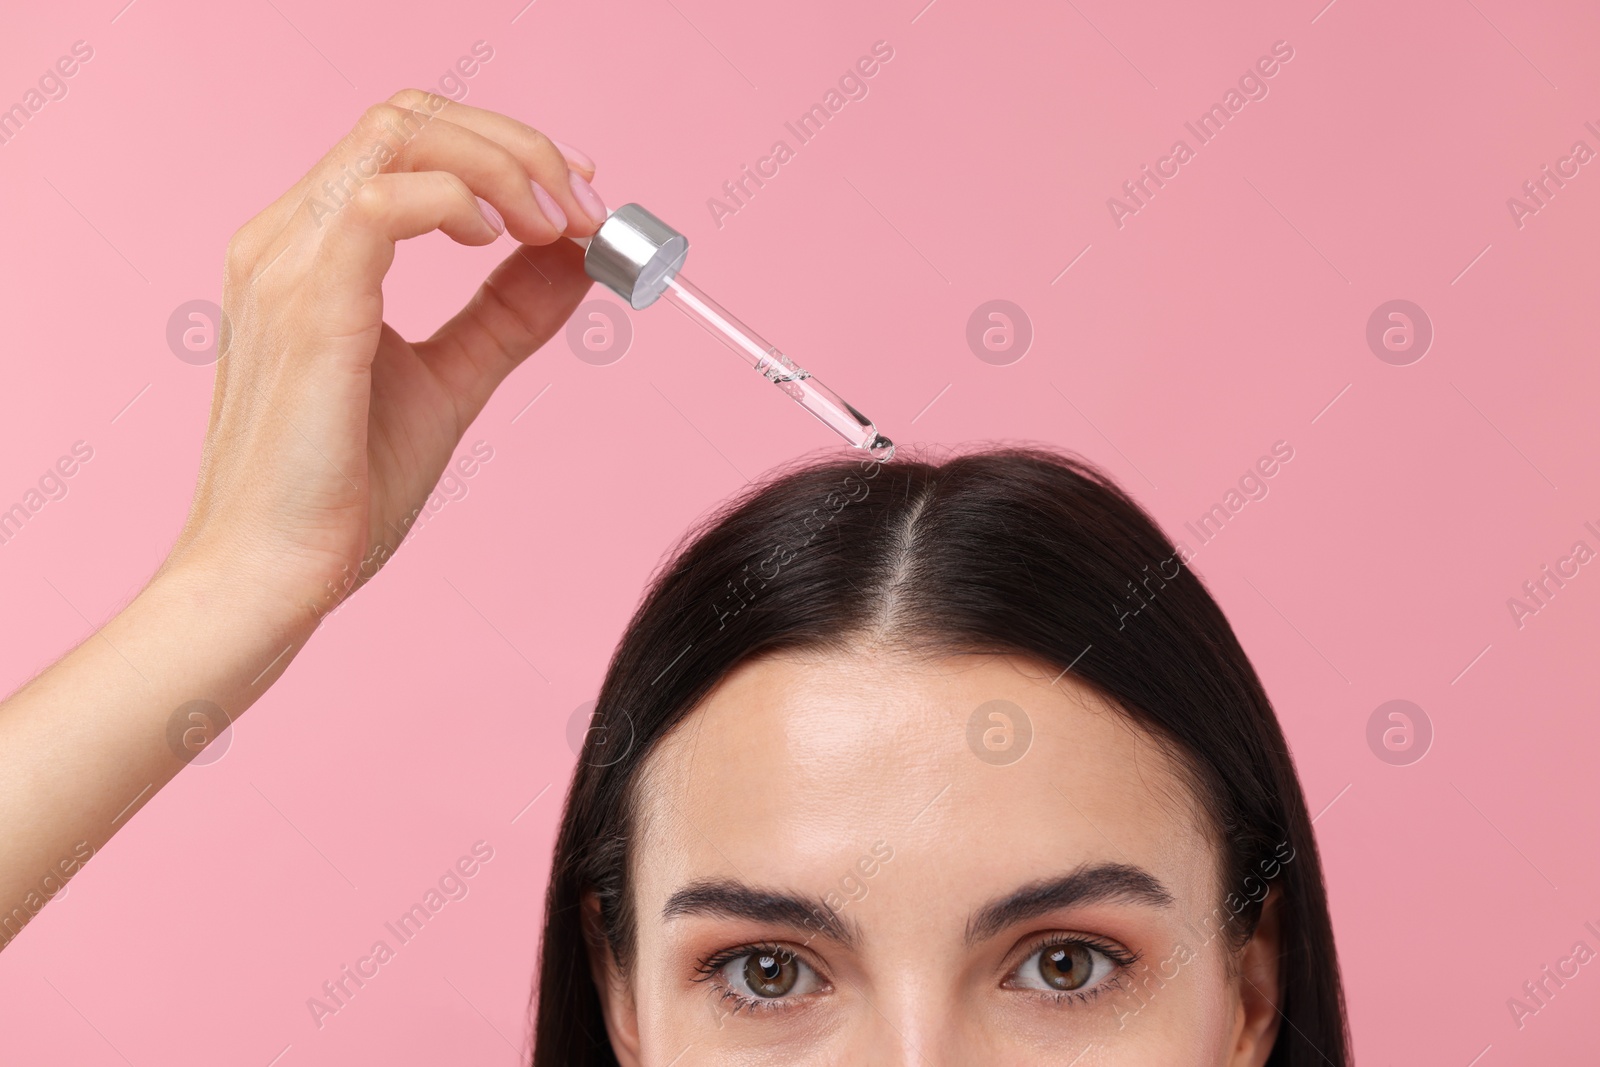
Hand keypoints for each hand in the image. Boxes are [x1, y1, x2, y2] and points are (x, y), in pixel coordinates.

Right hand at [164, 89, 601, 628]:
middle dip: (517, 147)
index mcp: (308, 250)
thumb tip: (577, 258)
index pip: (407, 141)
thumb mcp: (449, 381)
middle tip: (587, 210)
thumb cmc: (339, 490)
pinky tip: (501, 242)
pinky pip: (382, 203)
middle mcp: (285, 239)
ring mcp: (287, 266)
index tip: (578, 200)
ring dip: (503, 166)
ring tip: (561, 227)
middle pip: (408, 119)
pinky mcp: (307, 307)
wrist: (272, 576)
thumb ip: (505, 315)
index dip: (502, 148)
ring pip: (400, 138)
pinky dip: (460, 201)